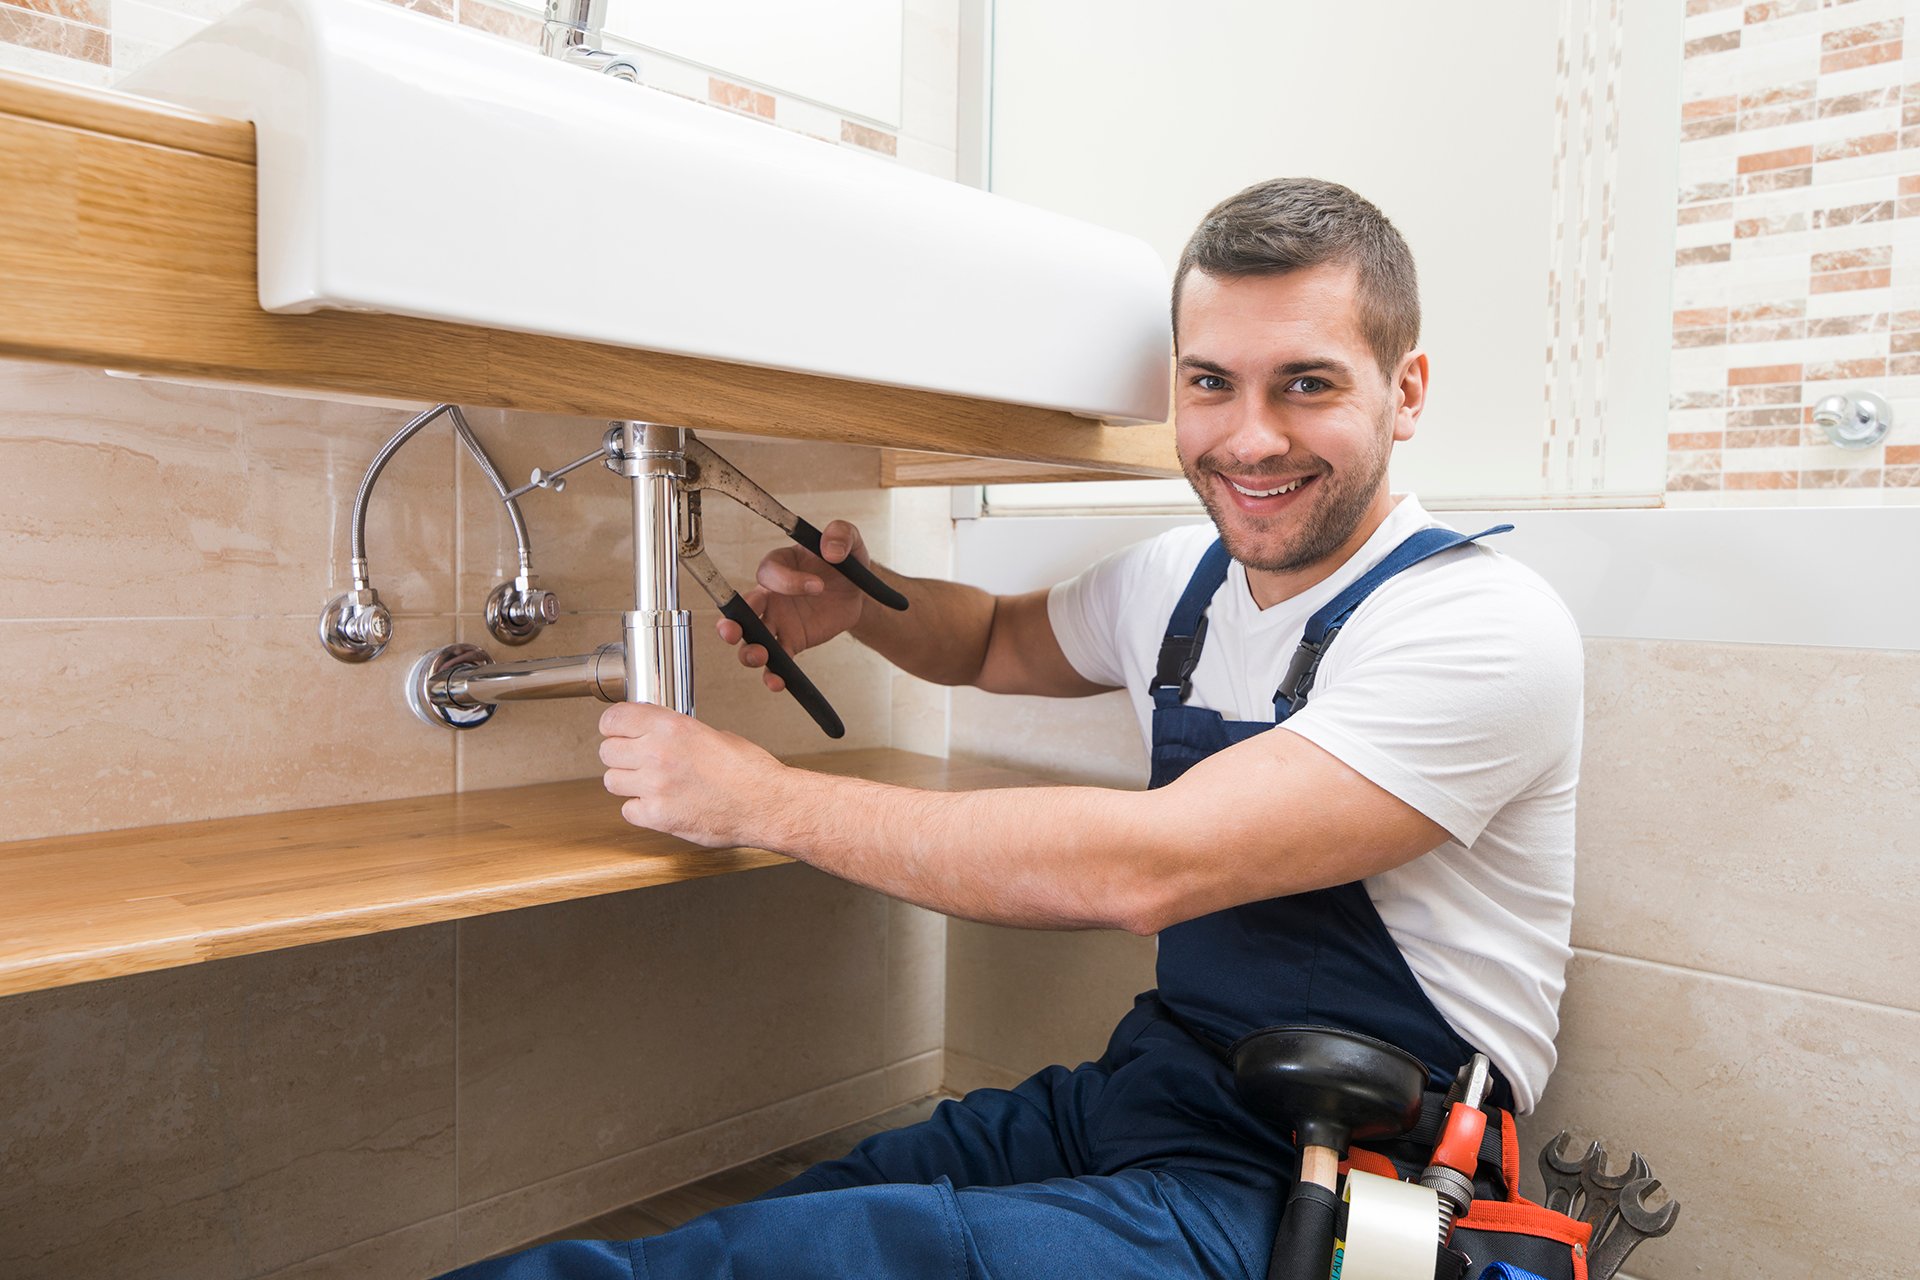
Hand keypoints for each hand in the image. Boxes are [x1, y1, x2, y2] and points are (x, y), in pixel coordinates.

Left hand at [599, 702, 789, 846]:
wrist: (767, 805)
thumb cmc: (750, 772)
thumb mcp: (714, 734)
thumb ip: (678, 732)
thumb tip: (658, 733)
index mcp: (672, 727)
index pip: (613, 718)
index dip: (614, 725)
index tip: (618, 730)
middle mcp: (658, 754)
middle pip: (607, 750)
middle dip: (620, 755)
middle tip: (636, 760)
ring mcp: (655, 787)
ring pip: (611, 780)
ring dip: (627, 782)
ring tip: (650, 783)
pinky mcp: (657, 816)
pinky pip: (628, 810)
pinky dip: (640, 809)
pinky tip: (659, 804)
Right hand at [719, 519, 875, 692]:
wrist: (857, 592)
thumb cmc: (844, 562)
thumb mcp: (849, 541)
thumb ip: (841, 534)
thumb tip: (832, 549)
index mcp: (777, 566)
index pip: (770, 574)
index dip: (790, 582)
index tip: (818, 585)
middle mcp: (769, 596)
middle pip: (741, 611)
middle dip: (732, 622)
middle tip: (732, 630)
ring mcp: (777, 622)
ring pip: (752, 640)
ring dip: (749, 651)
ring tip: (760, 656)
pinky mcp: (791, 643)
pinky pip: (777, 661)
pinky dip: (774, 674)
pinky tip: (778, 682)